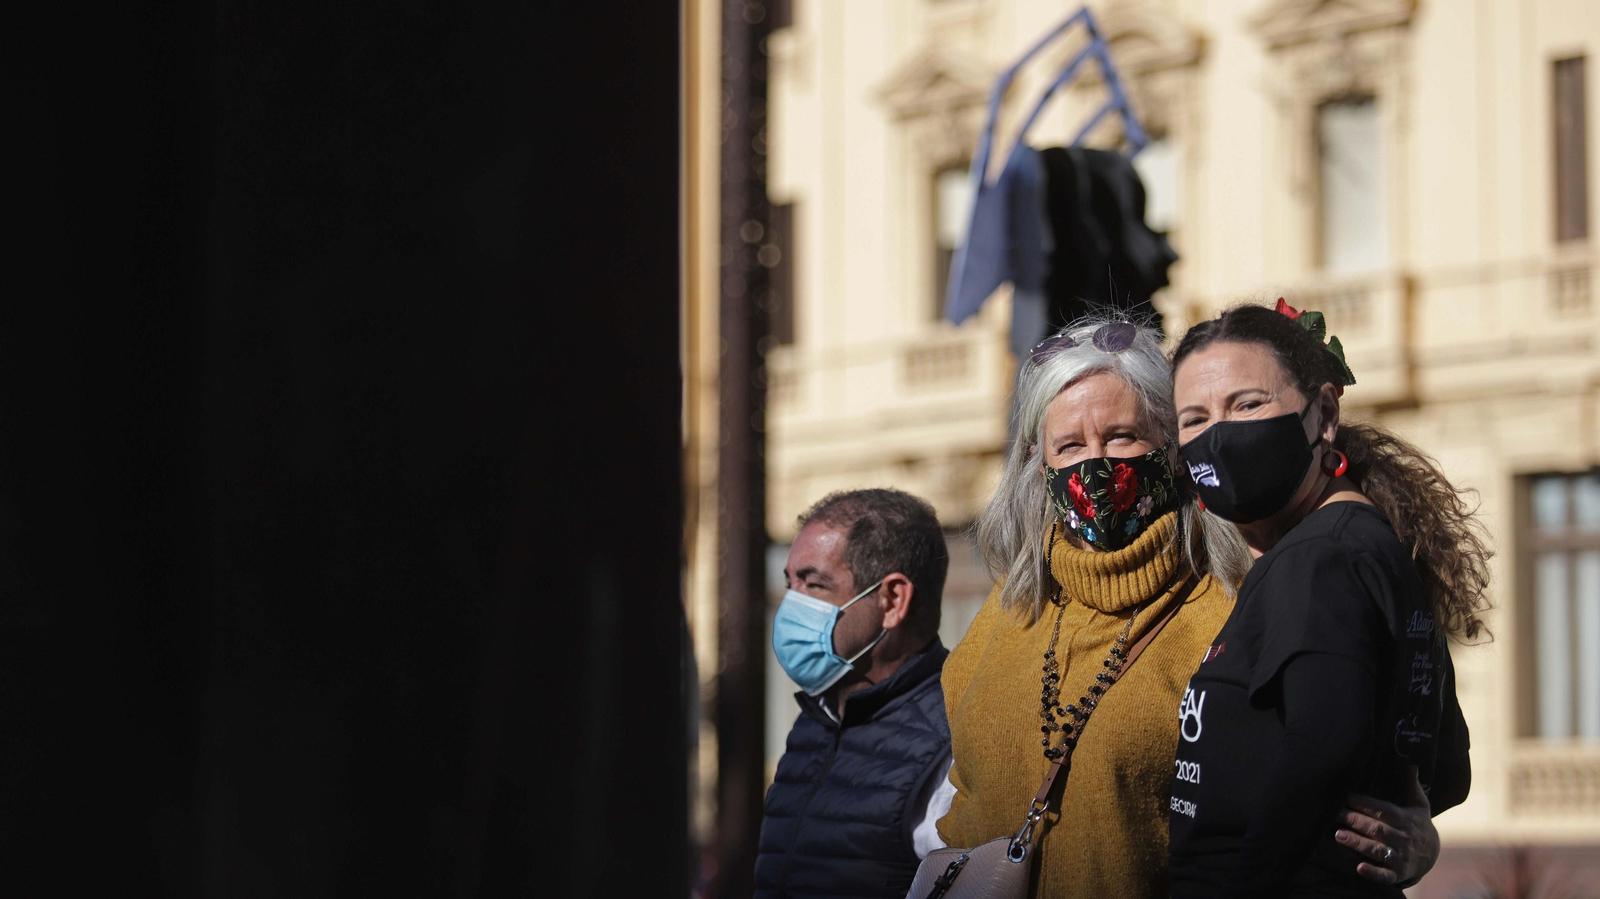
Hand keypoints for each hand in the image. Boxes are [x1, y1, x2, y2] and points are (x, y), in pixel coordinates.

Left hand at [1338, 766, 1437, 886]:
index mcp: (1405, 820)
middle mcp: (1402, 838)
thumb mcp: (1420, 806)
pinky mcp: (1397, 874)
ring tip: (1338, 835)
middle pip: (1377, 829)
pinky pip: (1385, 875)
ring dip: (1358, 843)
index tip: (1345, 797)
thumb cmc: (1418, 826)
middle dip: (1355, 821)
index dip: (1364, 803)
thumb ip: (1412, 786)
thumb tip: (1411, 764)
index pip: (1383, 810)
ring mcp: (1400, 857)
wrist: (1433, 856)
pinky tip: (1359, 868)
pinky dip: (1373, 873)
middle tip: (1335, 814)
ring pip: (1377, 850)